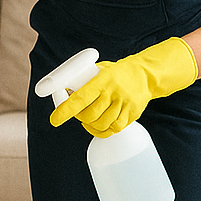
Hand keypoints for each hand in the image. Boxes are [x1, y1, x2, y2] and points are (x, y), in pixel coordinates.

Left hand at [50, 37, 197, 137]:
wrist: (145, 75)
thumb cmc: (116, 73)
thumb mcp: (98, 70)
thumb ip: (83, 80)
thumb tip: (64, 91)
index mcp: (102, 81)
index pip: (80, 99)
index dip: (66, 110)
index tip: (55, 119)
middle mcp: (113, 94)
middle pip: (90, 115)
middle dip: (78, 117)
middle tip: (75, 112)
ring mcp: (124, 106)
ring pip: (101, 124)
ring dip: (89, 125)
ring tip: (87, 118)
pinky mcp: (132, 115)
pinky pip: (114, 129)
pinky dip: (102, 130)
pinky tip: (98, 125)